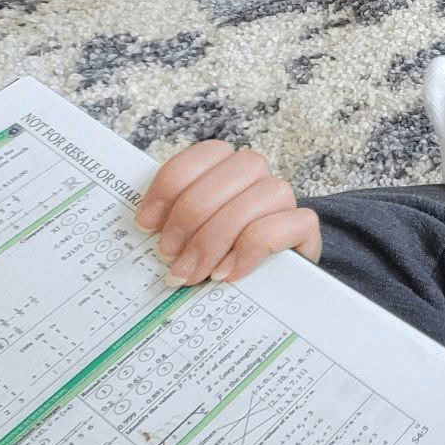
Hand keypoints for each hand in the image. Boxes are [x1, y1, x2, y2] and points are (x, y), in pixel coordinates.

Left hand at [135, 139, 320, 285]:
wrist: (272, 285)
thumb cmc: (220, 256)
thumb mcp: (189, 236)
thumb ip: (172, 227)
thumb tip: (142, 232)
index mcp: (224, 167)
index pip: (197, 159)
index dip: (166, 190)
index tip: (146, 226)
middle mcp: (256, 176)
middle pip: (227, 175)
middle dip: (190, 218)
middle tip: (170, 257)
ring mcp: (283, 199)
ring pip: (253, 200)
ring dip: (215, 239)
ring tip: (195, 273)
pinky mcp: (303, 226)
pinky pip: (276, 228)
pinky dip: (246, 252)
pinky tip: (227, 273)